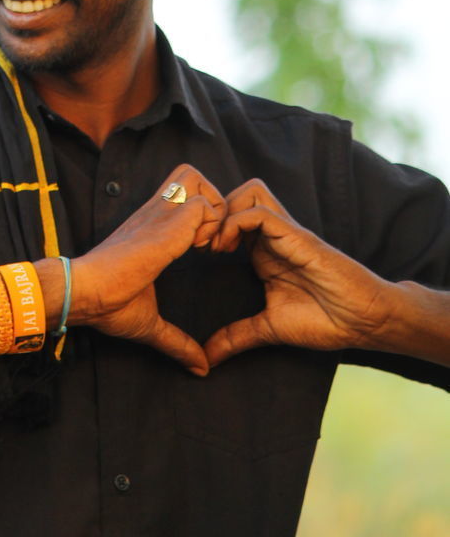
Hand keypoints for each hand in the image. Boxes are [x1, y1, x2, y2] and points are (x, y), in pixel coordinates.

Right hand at [71, 165, 225, 375]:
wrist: (84, 292)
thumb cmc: (108, 302)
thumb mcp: (149, 320)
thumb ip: (177, 341)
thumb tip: (199, 368)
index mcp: (152, 228)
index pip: (184, 193)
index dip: (204, 216)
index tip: (207, 250)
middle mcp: (155, 213)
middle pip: (192, 174)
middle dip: (212, 200)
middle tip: (211, 239)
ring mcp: (158, 216)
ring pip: (198, 182)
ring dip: (212, 210)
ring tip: (206, 244)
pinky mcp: (163, 227)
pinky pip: (200, 206)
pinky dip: (209, 225)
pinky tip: (199, 251)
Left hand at [204, 179, 392, 367]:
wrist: (363, 320)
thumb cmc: (324, 320)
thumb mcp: (268, 328)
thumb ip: (236, 337)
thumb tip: (207, 358)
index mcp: (263, 250)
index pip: (230, 217)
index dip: (206, 227)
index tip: (189, 252)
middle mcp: (272, 235)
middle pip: (237, 194)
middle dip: (213, 212)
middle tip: (197, 244)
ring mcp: (284, 232)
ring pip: (249, 192)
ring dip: (225, 211)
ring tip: (213, 244)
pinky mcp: (296, 235)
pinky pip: (260, 212)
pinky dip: (236, 223)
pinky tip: (227, 250)